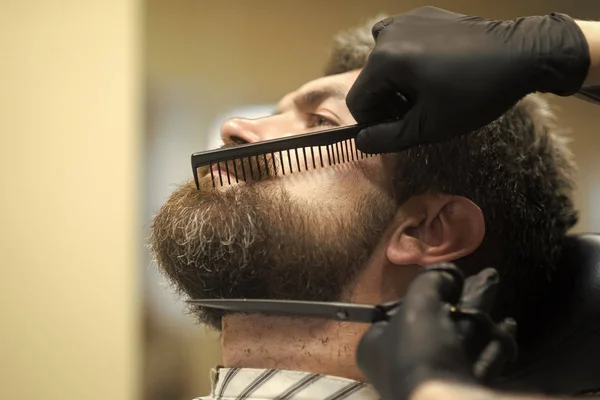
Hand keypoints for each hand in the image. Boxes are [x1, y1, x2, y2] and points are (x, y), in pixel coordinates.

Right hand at [346, 6, 590, 153]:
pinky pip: (402, 43)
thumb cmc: (474, 93)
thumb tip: (360, 141)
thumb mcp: (427, 127)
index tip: (401, 128)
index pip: (358, 102)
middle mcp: (386, 35)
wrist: (519, 55)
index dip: (374, 123)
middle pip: (371, 82)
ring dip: (398, 83)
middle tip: (421, 112)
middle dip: (388, 102)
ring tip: (430, 92)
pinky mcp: (423, 15)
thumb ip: (386, 139)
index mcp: (383, 61)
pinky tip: (436, 69)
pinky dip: (410, 60)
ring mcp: (405, 20)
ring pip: (385, 64)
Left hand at [356, 264, 516, 399]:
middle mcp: (400, 364)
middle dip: (462, 297)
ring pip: (458, 339)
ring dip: (478, 313)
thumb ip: (431, 281)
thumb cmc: (420, 351)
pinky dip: (492, 342)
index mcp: (376, 346)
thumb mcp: (417, 305)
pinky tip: (507, 326)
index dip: (421, 293)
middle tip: (484, 276)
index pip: (396, 312)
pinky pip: (477, 361)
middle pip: (433, 322)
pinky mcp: (456, 387)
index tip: (446, 279)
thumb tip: (447, 274)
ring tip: (495, 285)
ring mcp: (430, 379)